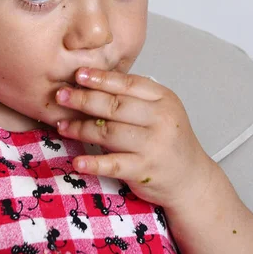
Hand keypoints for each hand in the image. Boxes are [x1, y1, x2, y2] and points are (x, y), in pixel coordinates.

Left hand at [55, 68, 215, 207]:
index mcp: (163, 99)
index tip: (78, 75)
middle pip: (114, 105)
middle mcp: (161, 120)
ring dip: (81, 128)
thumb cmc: (169, 141)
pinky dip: (93, 162)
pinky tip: (77, 160)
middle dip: (83, 99)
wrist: (191, 178)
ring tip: (62, 126)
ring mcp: (153, 145)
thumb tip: (93, 82)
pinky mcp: (145, 169)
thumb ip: (134, 97)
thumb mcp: (160, 110)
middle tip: (61, 96)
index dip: (100, 79)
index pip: (127, 84)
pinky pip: (114, 164)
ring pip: (109, 132)